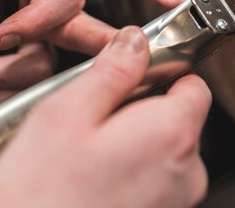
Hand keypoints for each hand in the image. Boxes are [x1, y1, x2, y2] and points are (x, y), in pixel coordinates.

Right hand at [0, 27, 211, 207]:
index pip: (195, 85)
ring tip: (88, 157)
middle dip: (142, 111)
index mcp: (171, 134)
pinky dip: (130, 175)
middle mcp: (186, 171)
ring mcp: (175, 201)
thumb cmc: (39, 200)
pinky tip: (93, 181)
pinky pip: (154, 182)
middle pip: (178, 119)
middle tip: (94, 120)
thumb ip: (111, 71)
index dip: (165, 74)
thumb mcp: (65, 115)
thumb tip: (135, 41)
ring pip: (163, 152)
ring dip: (133, 145)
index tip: (134, 76)